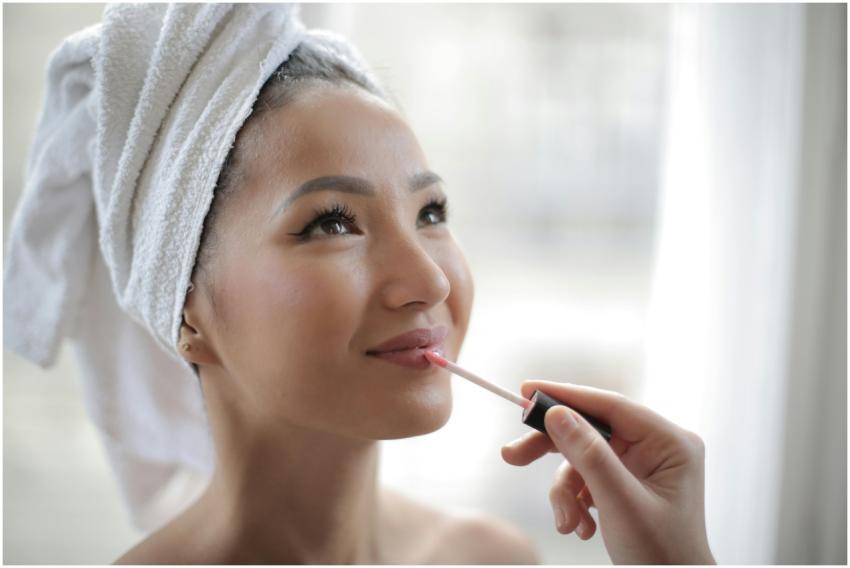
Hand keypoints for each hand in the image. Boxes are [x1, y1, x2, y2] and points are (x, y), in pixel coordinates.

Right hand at [501, 380, 714, 564]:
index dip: (566, 396)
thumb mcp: (620, 503)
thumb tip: (556, 413)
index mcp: (670, 442)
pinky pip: (588, 478)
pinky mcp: (628, 483)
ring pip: (583, 458)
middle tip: (513, 455)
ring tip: (567, 523)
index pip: (610, 405)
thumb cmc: (662, 555)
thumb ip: (588, 455)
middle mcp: (658, 446)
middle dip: (554, 450)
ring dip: (566, 491)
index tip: (526, 391)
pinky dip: (576, 501)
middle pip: (591, 430)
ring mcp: (643, 465)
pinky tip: (581, 527)